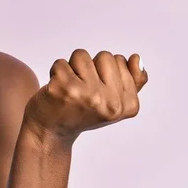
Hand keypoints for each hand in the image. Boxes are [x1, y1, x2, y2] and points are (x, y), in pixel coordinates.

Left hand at [23, 49, 148, 145]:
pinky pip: (61, 62)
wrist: (51, 131)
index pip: (120, 61)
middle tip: (81, 89)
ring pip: (82, 55)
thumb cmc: (81, 113)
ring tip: (69, 87)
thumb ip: (133, 82)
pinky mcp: (64, 89)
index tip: (96, 91)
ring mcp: (87, 96)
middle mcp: (110, 103)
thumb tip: (136, 58)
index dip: (104, 71)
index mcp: (128, 106)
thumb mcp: (113, 102)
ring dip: (72, 67)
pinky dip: (55, 71)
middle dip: (90, 67)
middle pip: (104, 56)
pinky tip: (56, 88)